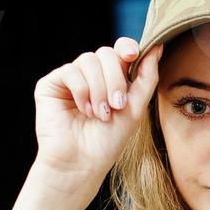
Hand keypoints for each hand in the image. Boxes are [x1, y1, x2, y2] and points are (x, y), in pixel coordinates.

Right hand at [33, 36, 162, 179]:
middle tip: (116, 105)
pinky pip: (70, 71)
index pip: (119, 50)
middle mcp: (90, 75)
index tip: (133, 55)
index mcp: (111, 78)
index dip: (127, 47)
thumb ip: (147, 77)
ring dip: (99, 89)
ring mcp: (70, 78)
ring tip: (100, 114)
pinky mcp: (51, 84)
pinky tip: (84, 110)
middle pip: (106, 53)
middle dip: (115, 79)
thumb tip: (158, 45)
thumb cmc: (109, 141)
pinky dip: (81, 91)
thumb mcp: (135, 108)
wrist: (82, 163)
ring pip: (88, 60)